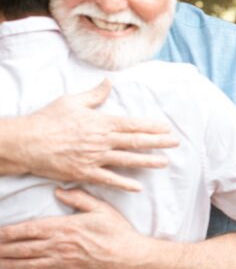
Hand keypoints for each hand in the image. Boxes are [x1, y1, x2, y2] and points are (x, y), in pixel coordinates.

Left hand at [0, 187, 145, 268]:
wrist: (131, 258)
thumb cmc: (118, 233)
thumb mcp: (101, 209)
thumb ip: (79, 198)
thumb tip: (59, 191)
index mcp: (63, 227)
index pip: (28, 229)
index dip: (7, 232)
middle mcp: (58, 246)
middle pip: (22, 248)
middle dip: (2, 249)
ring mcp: (62, 264)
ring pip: (28, 265)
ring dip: (8, 264)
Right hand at [20, 79, 178, 191]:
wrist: (27, 142)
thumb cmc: (48, 119)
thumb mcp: (72, 101)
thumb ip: (94, 94)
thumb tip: (109, 82)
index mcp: (101, 122)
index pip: (133, 125)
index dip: (152, 127)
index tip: (167, 129)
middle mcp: (102, 140)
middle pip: (135, 142)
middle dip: (158, 142)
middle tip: (175, 143)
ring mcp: (95, 158)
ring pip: (127, 160)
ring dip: (148, 162)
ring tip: (164, 162)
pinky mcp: (85, 172)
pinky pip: (109, 179)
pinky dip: (124, 183)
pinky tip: (138, 187)